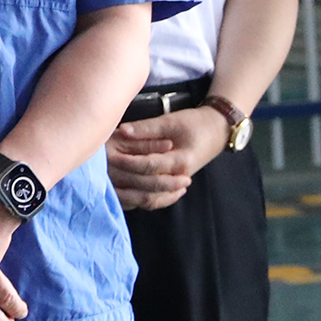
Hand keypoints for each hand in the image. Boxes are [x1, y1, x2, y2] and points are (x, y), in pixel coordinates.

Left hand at [108, 105, 228, 210]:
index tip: (109, 156)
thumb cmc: (194, 123)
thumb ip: (147, 127)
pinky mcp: (173, 185)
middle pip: (148, 187)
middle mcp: (180, 176)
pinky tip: (121, 193)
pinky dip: (138, 199)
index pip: (149, 166)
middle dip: (124, 180)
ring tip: (108, 185)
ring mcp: (177, 183)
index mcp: (180, 160)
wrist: (217, 131)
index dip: (127, 162)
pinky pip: (155, 199)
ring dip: (129, 195)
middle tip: (103, 173)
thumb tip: (122, 130)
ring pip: (151, 199)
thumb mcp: (171, 121)